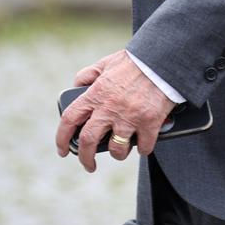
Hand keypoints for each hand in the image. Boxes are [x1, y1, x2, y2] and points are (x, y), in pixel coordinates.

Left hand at [56, 50, 173, 171]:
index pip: (70, 118)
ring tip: (121, 150)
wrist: (163, 60)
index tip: (62, 150)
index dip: (62, 138)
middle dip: (85, 158)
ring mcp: (129, 116)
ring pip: (116, 149)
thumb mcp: (107, 63)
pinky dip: (142, 148)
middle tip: (88, 164)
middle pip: (88, 141)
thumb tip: (77, 86)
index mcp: (96, 93)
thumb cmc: (135, 61)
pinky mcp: (149, 122)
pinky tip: (143, 144)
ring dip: (118, 153)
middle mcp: (109, 107)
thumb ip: (89, 74)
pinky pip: (143, 147)